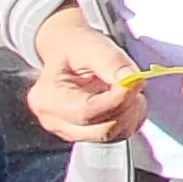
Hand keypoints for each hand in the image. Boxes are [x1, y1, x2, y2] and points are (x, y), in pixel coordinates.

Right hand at [26, 6, 146, 144]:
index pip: (86, 112)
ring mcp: (69, 131)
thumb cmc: (74, 47)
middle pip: (100, 130)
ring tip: (129, 88)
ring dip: (130, 114)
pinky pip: (116, 136)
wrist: (67, 50)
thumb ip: (111, 61)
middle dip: (125, 107)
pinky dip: (129, 120)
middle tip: (135, 82)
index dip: (116, 100)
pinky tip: (127, 99)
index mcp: (47, 97)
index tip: (135, 82)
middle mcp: (54, 121)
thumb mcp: (91, 45)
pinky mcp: (86, 134)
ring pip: (110, 135)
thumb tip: (130, 80)